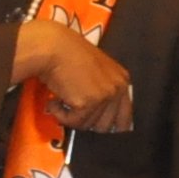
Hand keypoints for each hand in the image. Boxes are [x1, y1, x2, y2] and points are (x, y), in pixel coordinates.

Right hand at [13, 18, 132, 131]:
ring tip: (59, 100)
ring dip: (70, 117)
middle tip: (72, 111)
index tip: (97, 129)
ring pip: (87, 125)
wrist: (53, 48)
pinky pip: (73, 122)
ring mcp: (104, 96)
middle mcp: (117, 89)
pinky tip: (54, 101)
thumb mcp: (95, 70)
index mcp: (122, 80)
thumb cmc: (67, 54)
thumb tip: (98, 117)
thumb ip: (102, 89)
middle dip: (87, 122)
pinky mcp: (88, 103)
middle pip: (105, 125)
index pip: (125, 116)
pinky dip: (59, 114)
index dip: (111, 126)